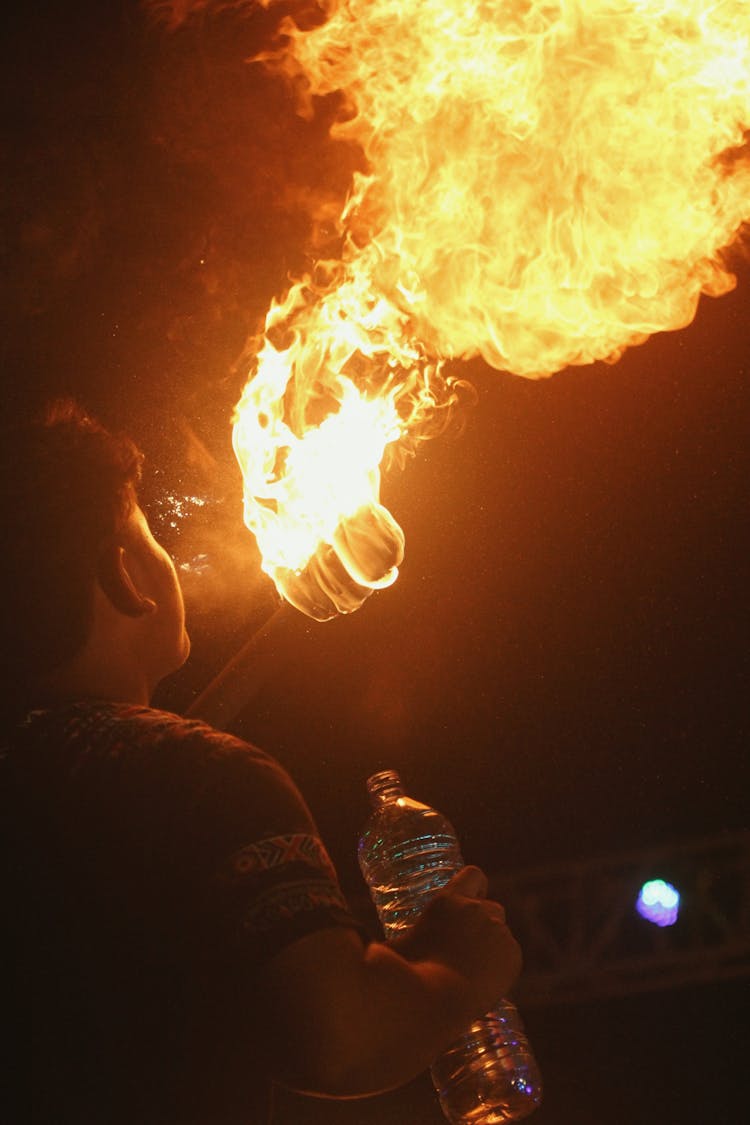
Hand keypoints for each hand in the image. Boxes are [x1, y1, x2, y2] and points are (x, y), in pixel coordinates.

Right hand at [392, 865, 521, 1013]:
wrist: (432, 1000)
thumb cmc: (403, 973)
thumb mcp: (394, 946)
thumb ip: (392, 939)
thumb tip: (368, 946)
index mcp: (448, 901)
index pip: (475, 875)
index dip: (473, 887)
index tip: (467, 901)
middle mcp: (476, 910)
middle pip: (494, 907)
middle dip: (483, 923)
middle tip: (467, 948)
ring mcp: (497, 932)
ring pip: (501, 934)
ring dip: (491, 945)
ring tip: (475, 969)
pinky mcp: (511, 955)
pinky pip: (510, 956)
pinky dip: (502, 965)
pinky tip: (488, 982)